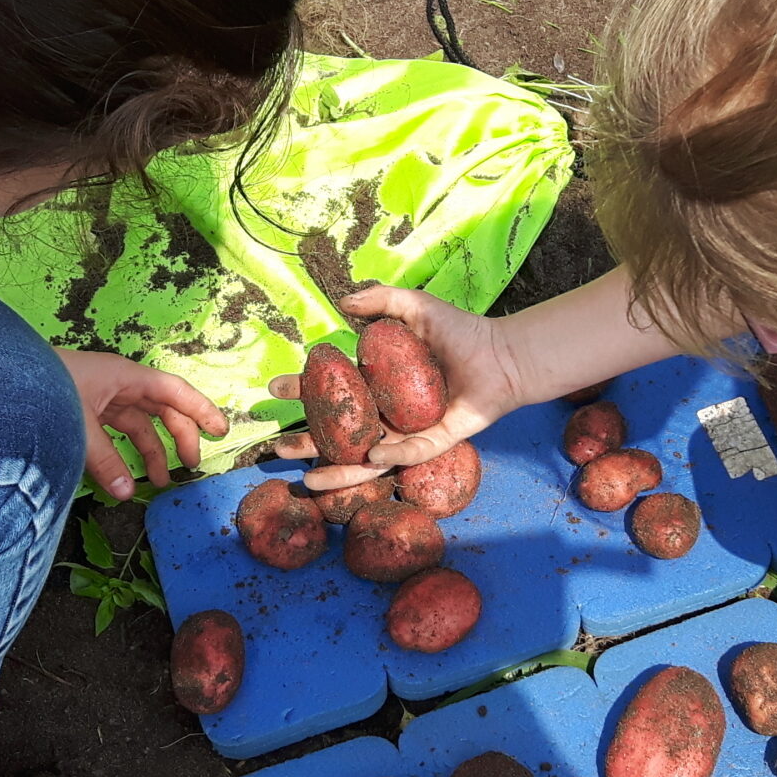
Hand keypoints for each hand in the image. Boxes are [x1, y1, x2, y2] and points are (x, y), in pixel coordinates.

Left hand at [58, 350, 228, 499]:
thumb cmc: (42, 392)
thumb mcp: (79, 427)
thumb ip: (104, 462)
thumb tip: (127, 494)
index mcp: (124, 376)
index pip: (173, 391)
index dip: (200, 409)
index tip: (221, 431)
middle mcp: (116, 383)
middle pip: (159, 409)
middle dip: (178, 437)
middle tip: (189, 467)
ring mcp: (98, 396)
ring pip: (136, 424)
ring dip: (149, 451)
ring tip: (156, 483)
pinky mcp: (81, 410)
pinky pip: (113, 431)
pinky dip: (121, 452)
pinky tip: (122, 476)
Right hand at [268, 287, 528, 490]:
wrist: (502, 353)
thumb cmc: (462, 332)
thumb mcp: (416, 308)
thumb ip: (382, 300)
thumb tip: (342, 301)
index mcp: (379, 385)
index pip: (334, 392)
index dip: (304, 391)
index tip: (275, 389)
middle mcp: (390, 412)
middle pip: (342, 432)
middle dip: (308, 440)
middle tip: (278, 444)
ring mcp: (411, 430)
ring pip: (368, 456)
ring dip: (338, 468)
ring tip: (307, 476)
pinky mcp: (437, 441)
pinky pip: (410, 453)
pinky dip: (390, 456)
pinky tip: (370, 457)